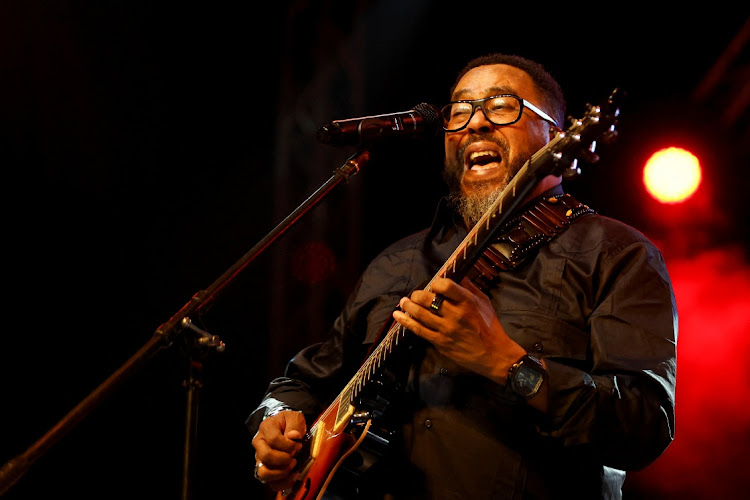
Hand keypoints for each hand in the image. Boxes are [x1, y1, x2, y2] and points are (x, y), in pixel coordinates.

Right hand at [251, 410, 305, 490]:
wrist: (284, 427)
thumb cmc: (288, 423)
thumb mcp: (294, 417)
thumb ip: (294, 425)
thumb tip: (293, 436)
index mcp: (266, 428)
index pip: (273, 439)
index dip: (288, 445)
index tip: (298, 444)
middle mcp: (259, 443)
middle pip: (266, 456)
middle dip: (284, 459)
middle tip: (294, 456)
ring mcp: (260, 458)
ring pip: (263, 473)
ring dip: (281, 473)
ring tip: (292, 466)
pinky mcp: (265, 469)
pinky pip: (270, 482)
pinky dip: (282, 483)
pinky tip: (293, 477)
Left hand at [392, 276, 525, 383]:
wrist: (493, 355)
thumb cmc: (490, 327)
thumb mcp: (484, 302)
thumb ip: (470, 287)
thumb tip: (458, 274)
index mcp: (467, 302)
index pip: (446, 286)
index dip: (436, 283)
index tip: (433, 285)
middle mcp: (455, 314)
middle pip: (428, 299)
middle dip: (417, 295)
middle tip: (414, 295)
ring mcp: (446, 329)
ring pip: (420, 314)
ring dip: (408, 306)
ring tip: (403, 302)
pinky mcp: (440, 342)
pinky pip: (419, 330)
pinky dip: (407, 322)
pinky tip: (399, 316)